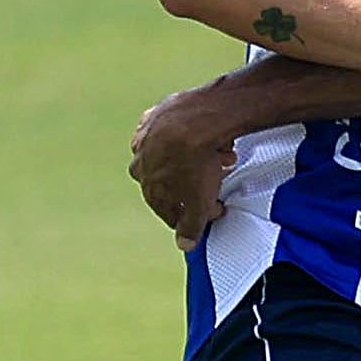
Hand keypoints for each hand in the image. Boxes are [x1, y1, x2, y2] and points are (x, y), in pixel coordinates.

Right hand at [129, 85, 239, 248]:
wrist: (196, 117)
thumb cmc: (197, 162)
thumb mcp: (199, 202)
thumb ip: (191, 227)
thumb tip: (183, 245)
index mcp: (148, 188)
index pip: (169, 210)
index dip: (194, 214)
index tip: (214, 210)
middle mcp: (140, 163)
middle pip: (171, 181)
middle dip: (195, 185)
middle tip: (217, 181)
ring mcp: (145, 138)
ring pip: (172, 155)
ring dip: (195, 160)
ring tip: (221, 159)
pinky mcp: (155, 115)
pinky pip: (172, 130)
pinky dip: (186, 135)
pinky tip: (205, 136)